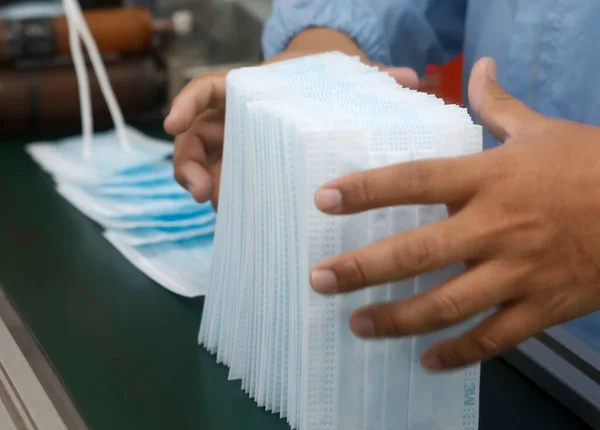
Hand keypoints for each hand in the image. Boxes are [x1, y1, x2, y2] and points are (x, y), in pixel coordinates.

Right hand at [164, 29, 418, 208]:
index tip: (171, 124)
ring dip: (202, 187)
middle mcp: (238, 119)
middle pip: (196, 136)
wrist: (327, 97)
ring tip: (217, 210)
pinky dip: (225, 201)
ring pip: (206, 166)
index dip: (186, 104)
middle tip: (201, 192)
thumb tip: (411, 77)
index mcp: (253, 90)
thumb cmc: (331, 84)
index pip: (208, 89)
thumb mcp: (349, 77)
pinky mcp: (250, 170)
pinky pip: (228, 185)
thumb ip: (376, 76)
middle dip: (189, 163)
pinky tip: (238, 220)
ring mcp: (240, 147)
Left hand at [310, 57, 599, 370]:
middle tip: (321, 280)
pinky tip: (428, 360)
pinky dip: (459, 353)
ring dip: (398, 319)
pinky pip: (494, 339)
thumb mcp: (542, 129)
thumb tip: (478, 66)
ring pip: (447, 304)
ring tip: (359, 325)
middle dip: (363, 269)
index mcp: (490, 179)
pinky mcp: (543, 307)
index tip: (324, 199)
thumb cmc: (590, 165)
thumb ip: (499, 104)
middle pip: (418, 252)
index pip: (415, 181)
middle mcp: (496, 227)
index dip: (366, 190)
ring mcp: (519, 272)